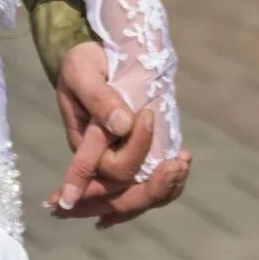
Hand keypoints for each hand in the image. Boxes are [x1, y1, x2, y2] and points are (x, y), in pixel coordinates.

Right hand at [49, 40, 190, 227]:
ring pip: (138, 195)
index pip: (89, 167)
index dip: (83, 184)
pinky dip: (171, 181)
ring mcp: (122, 162)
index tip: (74, 199)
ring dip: (164, 188)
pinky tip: (184, 159)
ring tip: (183, 163)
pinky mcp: (142, 158)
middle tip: (175, 165)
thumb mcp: (83, 71)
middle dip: (148, 187)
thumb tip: (123, 125)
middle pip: (118, 193)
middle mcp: (101, 160)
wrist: (104, 61)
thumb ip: (99, 98)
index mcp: (83, 141)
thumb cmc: (87, 65)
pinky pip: (154, 184)